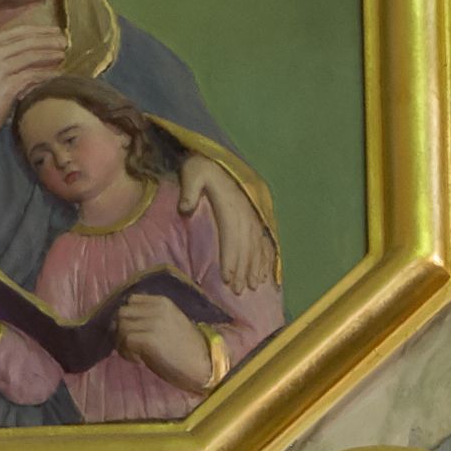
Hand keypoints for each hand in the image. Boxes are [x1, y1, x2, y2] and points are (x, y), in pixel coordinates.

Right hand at [0, 21, 68, 174]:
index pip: (10, 32)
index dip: (32, 30)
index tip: (47, 30)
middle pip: (24, 41)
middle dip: (46, 38)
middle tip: (62, 38)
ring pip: (31, 56)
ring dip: (49, 53)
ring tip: (63, 52)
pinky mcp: (7, 88)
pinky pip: (32, 77)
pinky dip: (46, 74)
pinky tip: (56, 74)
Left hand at [113, 291, 216, 393]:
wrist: (204, 363)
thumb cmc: (187, 347)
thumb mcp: (169, 323)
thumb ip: (149, 318)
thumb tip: (123, 324)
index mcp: (163, 302)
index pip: (131, 300)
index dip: (128, 316)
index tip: (135, 331)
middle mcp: (156, 308)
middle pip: (122, 312)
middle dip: (121, 329)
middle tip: (130, 345)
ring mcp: (152, 322)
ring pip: (121, 327)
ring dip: (122, 343)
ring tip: (135, 354)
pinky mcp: (149, 339)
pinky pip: (125, 341)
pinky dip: (127, 353)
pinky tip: (138, 360)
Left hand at [177, 156, 276, 295]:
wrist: (216, 160)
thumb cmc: (200, 169)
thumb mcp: (192, 173)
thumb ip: (189, 191)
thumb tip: (184, 208)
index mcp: (230, 206)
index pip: (231, 236)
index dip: (231, 258)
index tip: (228, 278)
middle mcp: (245, 213)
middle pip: (246, 246)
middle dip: (243, 269)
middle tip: (240, 290)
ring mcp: (253, 216)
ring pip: (256, 246)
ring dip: (256, 266)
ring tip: (254, 285)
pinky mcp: (256, 218)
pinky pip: (264, 240)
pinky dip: (266, 257)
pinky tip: (265, 272)